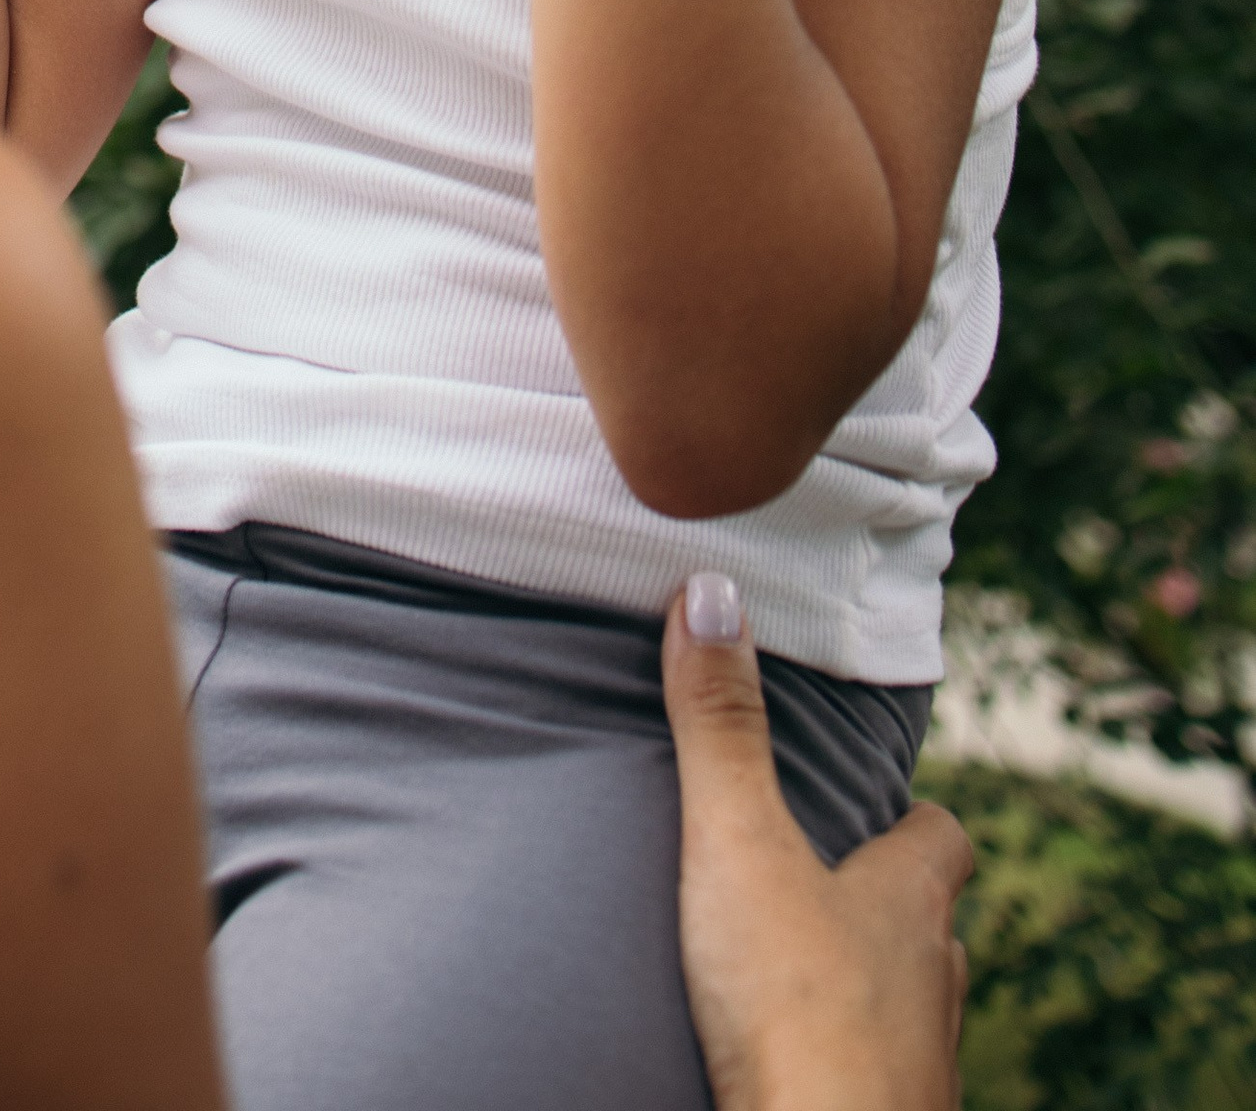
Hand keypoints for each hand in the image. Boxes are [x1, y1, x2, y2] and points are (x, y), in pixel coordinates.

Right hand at [667, 581, 970, 1110]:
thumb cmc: (797, 1008)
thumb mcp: (739, 847)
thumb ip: (720, 729)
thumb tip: (712, 593)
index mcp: (911, 900)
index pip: (944, 837)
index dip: (913, 817)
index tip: (869, 802)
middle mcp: (935, 978)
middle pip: (931, 923)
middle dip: (884, 901)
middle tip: (814, 881)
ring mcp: (923, 1062)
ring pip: (911, 1003)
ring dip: (867, 983)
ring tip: (798, 970)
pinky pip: (880, 1071)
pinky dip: (847, 1054)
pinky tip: (797, 1056)